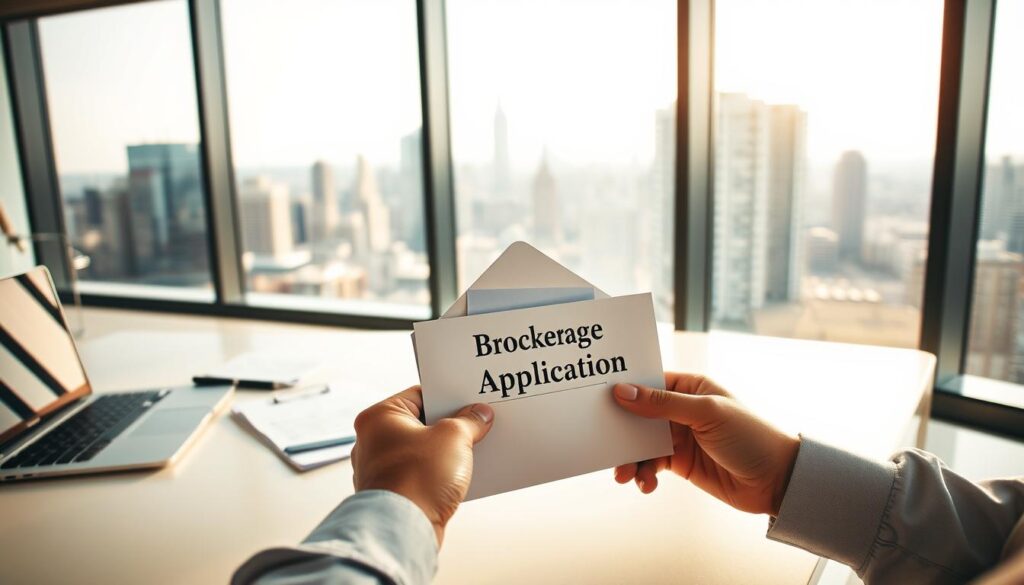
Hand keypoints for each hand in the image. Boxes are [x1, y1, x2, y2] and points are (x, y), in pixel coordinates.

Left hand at [350, 386, 493, 544]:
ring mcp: (378, 469)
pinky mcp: (389, 493)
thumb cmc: (417, 479)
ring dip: (444, 452)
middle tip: (474, 425)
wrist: (403, 531)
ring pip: (419, 451)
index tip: (469, 402)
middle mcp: (371, 440)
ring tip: (469, 451)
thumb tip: (479, 416)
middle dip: (449, 426)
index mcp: (379, 417)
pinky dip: (435, 474)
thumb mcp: (454, 438)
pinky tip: (456, 476)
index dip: (448, 397)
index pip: (420, 395)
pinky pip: (417, 474)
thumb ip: (469, 421)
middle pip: (420, 423)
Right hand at [611, 374, 798, 515]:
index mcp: (691, 387)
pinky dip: (644, 474)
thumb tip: (623, 391)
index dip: (625, 388)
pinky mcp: (681, 462)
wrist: (777, 480)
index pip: (650, 381)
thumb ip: (662, 404)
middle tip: (604, 444)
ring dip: (630, 458)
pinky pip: (652, 464)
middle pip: (639, 414)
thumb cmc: (751, 436)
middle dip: (621, 430)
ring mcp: (681, 436)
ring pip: (642, 443)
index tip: (599, 397)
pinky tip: (646, 484)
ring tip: (625, 475)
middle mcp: (682, 409)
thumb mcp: (706, 414)